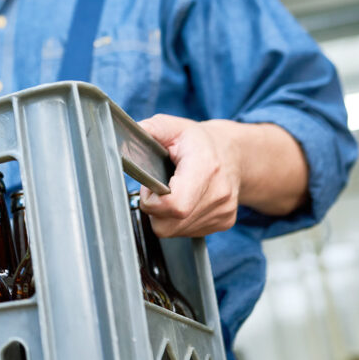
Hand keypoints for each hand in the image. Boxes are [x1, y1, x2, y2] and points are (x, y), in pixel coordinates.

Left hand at [137, 114, 242, 237]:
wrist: (235, 155)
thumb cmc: (199, 142)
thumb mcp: (173, 127)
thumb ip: (149, 130)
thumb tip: (123, 136)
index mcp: (205, 167)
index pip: (173, 205)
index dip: (152, 201)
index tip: (150, 186)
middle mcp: (218, 193)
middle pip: (167, 224)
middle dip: (153, 210)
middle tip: (158, 188)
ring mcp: (223, 211)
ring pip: (174, 231)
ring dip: (165, 216)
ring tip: (173, 192)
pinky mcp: (224, 222)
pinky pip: (187, 233)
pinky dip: (178, 221)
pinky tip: (185, 200)